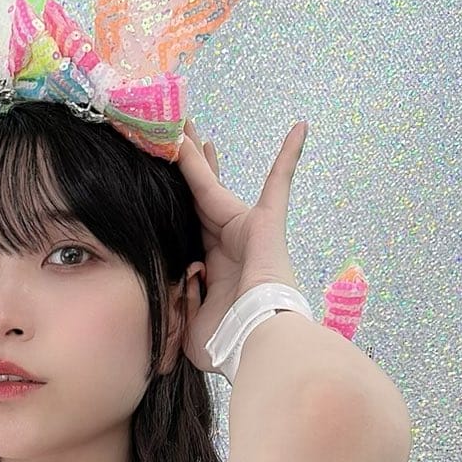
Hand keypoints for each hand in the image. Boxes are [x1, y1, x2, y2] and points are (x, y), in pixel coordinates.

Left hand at [175, 118, 308, 372]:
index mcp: (208, 266)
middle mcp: (225, 243)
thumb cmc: (227, 341)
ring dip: (200, 153)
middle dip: (183, 168)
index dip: (172, 204)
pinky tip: (299, 127)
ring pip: (214, 183)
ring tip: (186, 120)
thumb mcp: (187, 326)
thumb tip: (185, 274)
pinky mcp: (266, 221)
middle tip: (170, 138)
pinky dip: (289, 156)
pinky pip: (280, 182)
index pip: (184, 227)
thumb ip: (179, 301)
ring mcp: (246, 229)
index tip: (161, 184)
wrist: (257, 341)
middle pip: (196, 196)